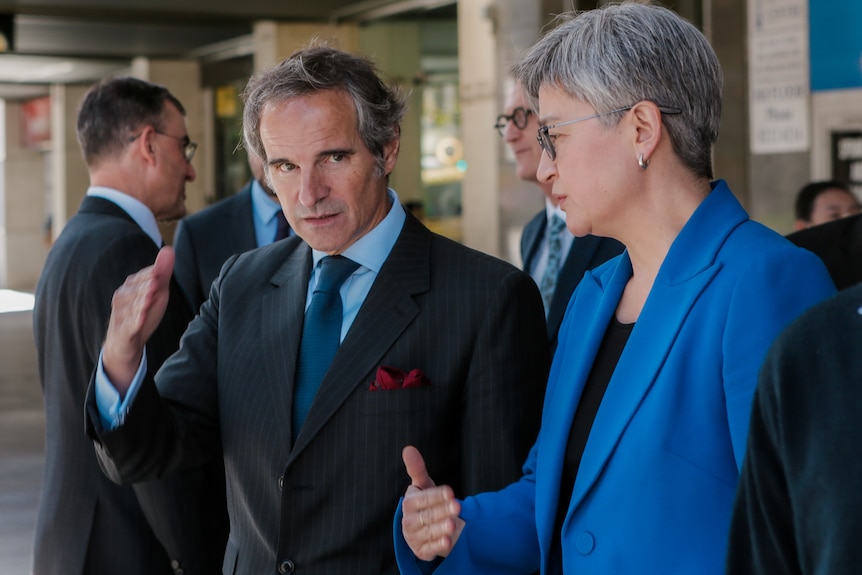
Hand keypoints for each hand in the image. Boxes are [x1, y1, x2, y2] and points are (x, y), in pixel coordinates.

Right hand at [102, 246, 174, 395]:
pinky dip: (135, 322)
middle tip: (155, 283)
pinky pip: (129, 326)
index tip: (158, 273)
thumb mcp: (156, 293)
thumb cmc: (142, 313)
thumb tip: (169, 248)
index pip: (141, 278)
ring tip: (149, 299)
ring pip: (132, 308)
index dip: (151, 276)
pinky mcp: (122, 332)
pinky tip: (141, 318)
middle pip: (136, 292)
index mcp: (129, 287)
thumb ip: (162, 273)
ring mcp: (120, 316)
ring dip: (140, 303)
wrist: (126, 343)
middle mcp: (121, 299)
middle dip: (145, 288)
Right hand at [401, 445, 463, 560]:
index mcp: (409, 502)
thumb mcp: (423, 485)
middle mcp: (409, 520)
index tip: (450, 491)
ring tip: (453, 524)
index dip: (436, 495)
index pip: (423, 498)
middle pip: (427, 515)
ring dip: (440, 528)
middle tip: (457, 506)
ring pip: (429, 532)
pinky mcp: (421, 550)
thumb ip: (417, 469)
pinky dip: (438, 545)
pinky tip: (448, 541)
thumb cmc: (425, 502)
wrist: (423, 527)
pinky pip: (430, 548)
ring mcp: (414, 536)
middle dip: (442, 511)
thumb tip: (408, 448)